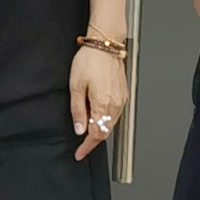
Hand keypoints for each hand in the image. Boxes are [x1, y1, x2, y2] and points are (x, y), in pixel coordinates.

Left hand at [69, 44, 130, 161]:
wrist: (105, 45)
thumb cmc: (89, 61)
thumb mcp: (76, 86)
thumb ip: (78, 111)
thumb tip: (80, 130)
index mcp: (103, 104)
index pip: (97, 134)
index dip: (87, 147)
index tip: (79, 154)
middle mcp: (116, 104)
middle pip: (106, 131)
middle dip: (93, 141)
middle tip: (81, 146)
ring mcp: (121, 100)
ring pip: (112, 124)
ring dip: (100, 130)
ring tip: (86, 131)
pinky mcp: (123, 94)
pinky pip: (115, 114)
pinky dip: (106, 120)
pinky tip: (97, 117)